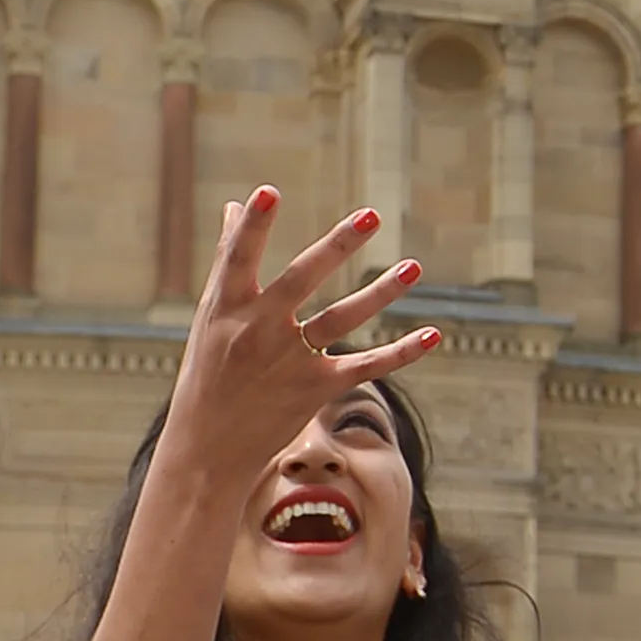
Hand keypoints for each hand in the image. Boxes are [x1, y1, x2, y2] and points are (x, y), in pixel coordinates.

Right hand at [163, 189, 440, 489]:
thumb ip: (230, 259)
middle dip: (337, 246)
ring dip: (382, 292)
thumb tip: (236, 205)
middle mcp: (259, 330)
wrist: (207, 447)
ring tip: (415, 266)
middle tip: (373, 214)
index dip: (252, 227)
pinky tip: (433, 334)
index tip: (267, 193)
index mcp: (227, 307)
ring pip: (343, 317)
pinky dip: (402, 352)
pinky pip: (367, 365)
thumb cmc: (209, 370)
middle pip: (302, 279)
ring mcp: (290, 360)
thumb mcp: (213, 315)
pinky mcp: (316, 388)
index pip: (238, 258)